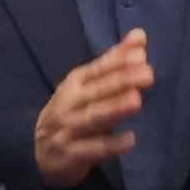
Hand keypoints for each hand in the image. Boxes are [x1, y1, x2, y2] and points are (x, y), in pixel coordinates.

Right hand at [31, 29, 151, 188]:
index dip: (117, 62)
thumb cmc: (72, 113)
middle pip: (96, 91)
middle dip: (121, 82)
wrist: (41, 152)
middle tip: (148, 74)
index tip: (140, 55)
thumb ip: (115, 62)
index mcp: (74, 84)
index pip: (96, 70)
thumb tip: (140, 34)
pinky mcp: (69, 154)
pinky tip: (130, 140)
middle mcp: (68, 103)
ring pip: (92, 117)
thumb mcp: (89, 86)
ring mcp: (65, 129)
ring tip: (137, 101)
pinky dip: (109, 145)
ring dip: (113, 109)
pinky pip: (90, 150)